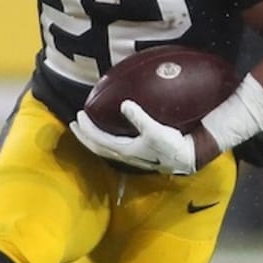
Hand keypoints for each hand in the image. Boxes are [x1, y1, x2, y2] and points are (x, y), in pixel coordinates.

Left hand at [70, 101, 196, 174]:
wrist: (188, 158)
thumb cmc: (173, 146)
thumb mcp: (157, 131)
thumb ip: (140, 118)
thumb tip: (125, 104)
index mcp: (126, 150)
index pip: (98, 140)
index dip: (86, 129)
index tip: (78, 115)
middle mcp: (125, 155)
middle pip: (97, 147)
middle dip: (84, 135)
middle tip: (74, 123)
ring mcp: (132, 156)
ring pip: (105, 148)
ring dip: (93, 138)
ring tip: (86, 128)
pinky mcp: (139, 153)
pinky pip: (114, 147)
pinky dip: (105, 139)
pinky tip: (109, 131)